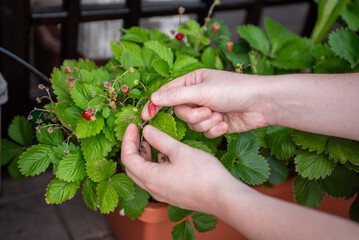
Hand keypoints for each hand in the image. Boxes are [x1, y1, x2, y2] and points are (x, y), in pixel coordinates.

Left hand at [121, 123, 244, 212]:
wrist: (223, 197)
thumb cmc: (203, 174)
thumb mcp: (180, 151)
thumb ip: (160, 139)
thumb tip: (147, 131)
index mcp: (151, 178)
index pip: (128, 158)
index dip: (128, 140)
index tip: (134, 126)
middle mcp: (153, 189)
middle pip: (132, 168)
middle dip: (132, 148)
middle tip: (138, 133)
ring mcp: (163, 193)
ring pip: (144, 174)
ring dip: (144, 157)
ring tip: (150, 141)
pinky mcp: (173, 194)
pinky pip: (156, 179)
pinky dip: (155, 165)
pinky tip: (165, 155)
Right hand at [142, 69, 268, 137]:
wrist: (261, 103)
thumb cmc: (233, 89)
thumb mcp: (202, 90)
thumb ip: (176, 96)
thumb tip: (153, 99)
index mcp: (192, 81)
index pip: (167, 93)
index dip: (155, 104)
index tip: (145, 116)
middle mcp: (197, 95)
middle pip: (180, 112)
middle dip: (194, 115)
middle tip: (208, 111)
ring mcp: (207, 110)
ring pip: (192, 124)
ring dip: (206, 123)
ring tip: (220, 116)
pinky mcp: (215, 123)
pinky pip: (205, 132)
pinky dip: (214, 130)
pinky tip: (226, 123)